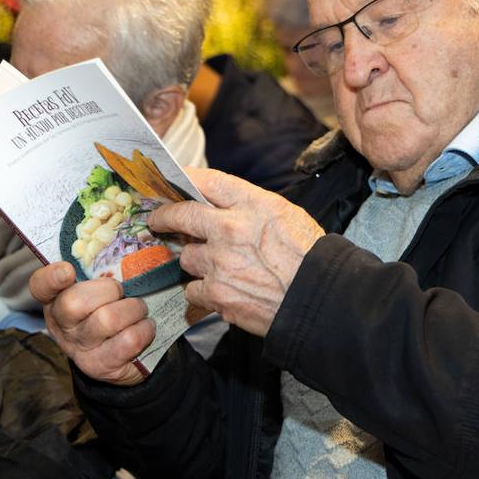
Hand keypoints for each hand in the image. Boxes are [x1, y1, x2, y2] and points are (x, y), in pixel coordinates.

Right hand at [28, 261, 153, 385]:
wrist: (119, 358)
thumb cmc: (106, 311)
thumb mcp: (94, 291)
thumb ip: (95, 270)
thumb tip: (115, 236)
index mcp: (55, 300)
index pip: (40, 285)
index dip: (51, 277)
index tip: (68, 270)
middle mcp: (62, 325)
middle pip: (75, 301)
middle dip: (109, 290)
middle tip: (122, 293)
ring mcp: (80, 348)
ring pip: (107, 320)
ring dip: (133, 309)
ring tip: (138, 310)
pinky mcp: (101, 365)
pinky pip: (128, 340)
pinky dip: (144, 329)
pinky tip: (144, 327)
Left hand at [149, 167, 324, 336]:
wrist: (320, 299)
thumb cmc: (309, 256)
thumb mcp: (285, 214)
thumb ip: (249, 206)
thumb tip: (218, 205)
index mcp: (252, 204)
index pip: (207, 181)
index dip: (184, 178)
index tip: (173, 183)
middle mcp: (230, 229)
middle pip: (181, 215)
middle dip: (164, 217)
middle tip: (157, 220)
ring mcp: (219, 263)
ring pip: (187, 257)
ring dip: (196, 261)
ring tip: (217, 267)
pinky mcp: (216, 293)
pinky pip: (193, 289)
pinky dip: (203, 291)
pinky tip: (221, 291)